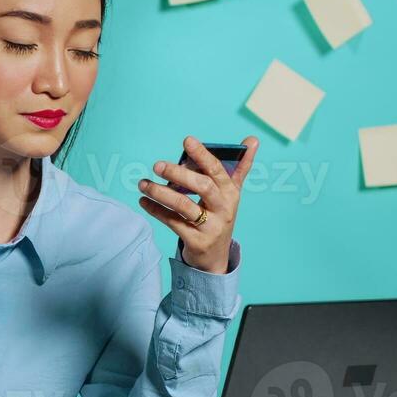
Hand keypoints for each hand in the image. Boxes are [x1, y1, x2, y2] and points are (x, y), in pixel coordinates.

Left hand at [137, 135, 257, 274]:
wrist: (216, 257)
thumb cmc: (220, 217)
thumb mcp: (232, 193)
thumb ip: (240, 167)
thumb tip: (252, 140)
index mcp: (230, 193)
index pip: (217, 170)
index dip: (203, 154)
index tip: (187, 140)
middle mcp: (223, 209)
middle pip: (202, 187)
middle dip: (178, 173)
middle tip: (157, 165)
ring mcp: (210, 227)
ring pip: (184, 205)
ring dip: (160, 192)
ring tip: (143, 184)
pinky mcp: (196, 241)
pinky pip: (173, 222)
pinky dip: (156, 210)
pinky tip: (144, 201)